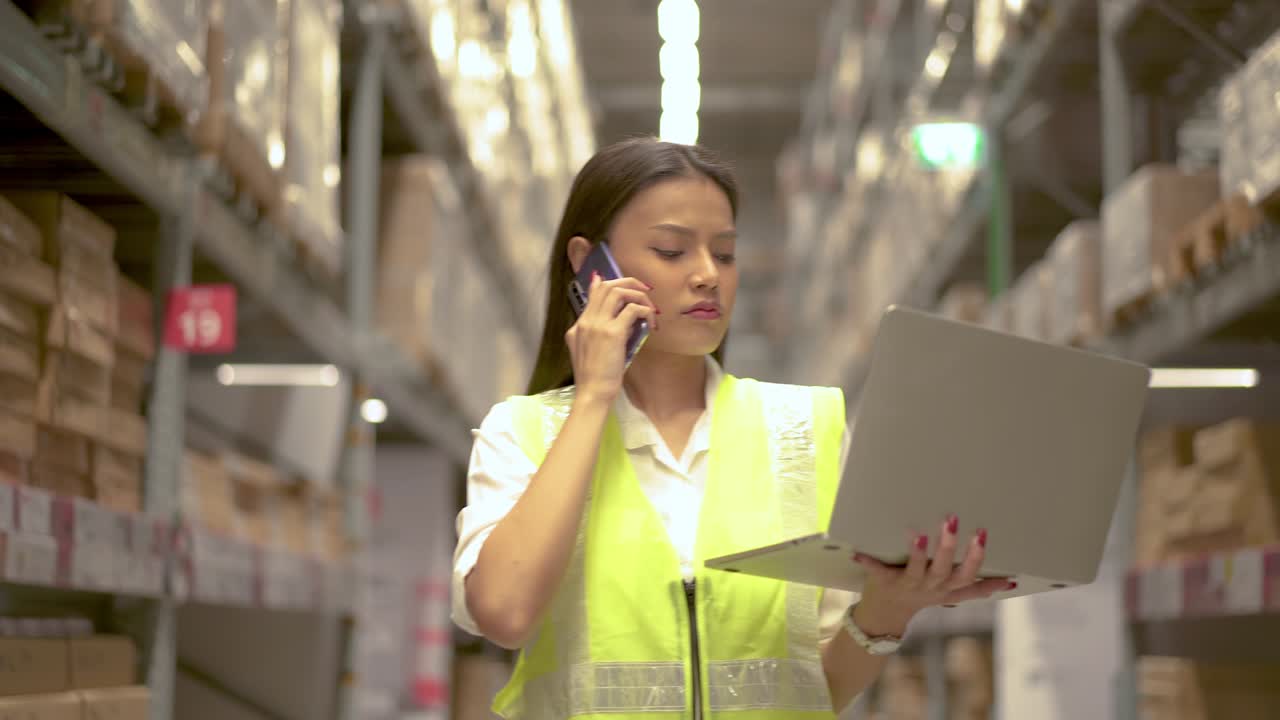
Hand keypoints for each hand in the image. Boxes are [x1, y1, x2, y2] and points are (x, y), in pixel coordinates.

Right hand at [565, 273, 657, 404]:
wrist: (592, 393)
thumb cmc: (595, 378)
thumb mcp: (591, 352)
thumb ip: (601, 334)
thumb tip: (624, 320)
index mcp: (579, 325)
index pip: (594, 293)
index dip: (611, 283)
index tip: (628, 286)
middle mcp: (587, 320)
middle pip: (607, 286)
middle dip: (630, 283)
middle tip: (646, 292)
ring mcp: (598, 324)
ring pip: (619, 292)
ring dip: (639, 296)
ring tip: (650, 309)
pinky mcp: (613, 333)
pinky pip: (633, 310)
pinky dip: (646, 312)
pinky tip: (651, 325)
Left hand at [849, 516, 1014, 635]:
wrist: (886, 615)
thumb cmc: (923, 595)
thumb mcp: (953, 593)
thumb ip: (979, 588)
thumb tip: (1011, 583)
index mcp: (947, 587)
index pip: (967, 575)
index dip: (975, 558)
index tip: (982, 534)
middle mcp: (930, 587)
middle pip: (943, 570)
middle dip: (948, 547)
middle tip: (951, 521)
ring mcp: (907, 585)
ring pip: (916, 571)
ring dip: (918, 554)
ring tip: (920, 534)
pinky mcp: (884, 582)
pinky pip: (877, 573)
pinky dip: (868, 563)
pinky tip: (858, 552)